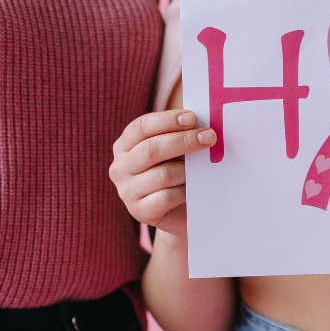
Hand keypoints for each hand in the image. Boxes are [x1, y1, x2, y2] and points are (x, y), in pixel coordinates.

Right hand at [110, 109, 216, 235]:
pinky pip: (166, 197)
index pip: (141, 127)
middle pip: (151, 149)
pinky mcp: (139, 211)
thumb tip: (203, 126)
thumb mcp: (175, 152)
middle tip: (209, 137)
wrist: (177, 212)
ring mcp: (127, 191)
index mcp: (124, 146)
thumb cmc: (177, 174)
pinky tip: (195, 188)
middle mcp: (120, 168)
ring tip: (206, 167)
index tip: (192, 118)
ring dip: (188, 169)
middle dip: (183, 141)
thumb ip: (181, 136)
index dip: (166, 120)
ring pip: (161, 174)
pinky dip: (185, 191)